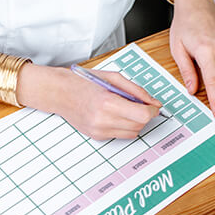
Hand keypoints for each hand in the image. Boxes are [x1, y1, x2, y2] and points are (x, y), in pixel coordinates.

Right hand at [17, 65, 161, 139]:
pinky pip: (120, 135)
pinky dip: (123, 125)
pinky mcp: (97, 136)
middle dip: (144, 115)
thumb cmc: (84, 82)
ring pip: (132, 133)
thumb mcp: (113, 78)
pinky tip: (114, 114)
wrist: (60, 93)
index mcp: (108, 102)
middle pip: (139, 125)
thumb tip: (153, 102)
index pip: (142, 115)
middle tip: (140, 104)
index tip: (153, 106)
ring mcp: (99, 130)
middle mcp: (103, 120)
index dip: (152, 111)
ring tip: (125, 108)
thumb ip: (136, 91)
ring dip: (135, 122)